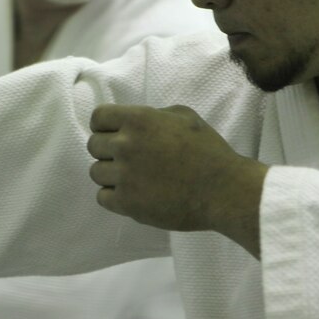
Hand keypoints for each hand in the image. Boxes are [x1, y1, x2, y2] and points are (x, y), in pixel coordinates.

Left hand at [86, 104, 266, 256]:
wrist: (224, 191)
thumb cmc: (208, 151)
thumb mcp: (185, 117)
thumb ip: (154, 115)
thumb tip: (134, 121)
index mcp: (138, 120)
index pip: (98, 118)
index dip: (104, 126)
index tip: (113, 134)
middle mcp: (125, 145)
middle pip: (94, 145)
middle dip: (108, 151)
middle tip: (129, 159)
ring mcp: (124, 175)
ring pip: (96, 172)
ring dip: (111, 175)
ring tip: (133, 179)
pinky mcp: (127, 203)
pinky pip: (102, 198)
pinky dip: (114, 197)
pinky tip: (132, 195)